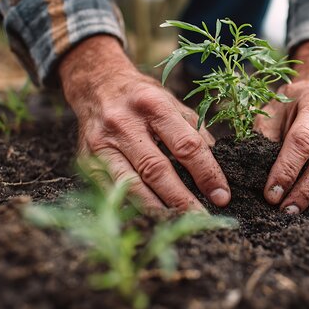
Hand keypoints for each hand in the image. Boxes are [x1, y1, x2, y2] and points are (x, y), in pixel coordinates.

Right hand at [59, 35, 230, 211]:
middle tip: (203, 218)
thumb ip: (193, 131)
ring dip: (157, 209)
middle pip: (157, 170)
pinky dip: (132, 206)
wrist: (96, 84)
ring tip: (179, 224)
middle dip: (182, 199)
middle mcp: (124, 123)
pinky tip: (151, 217)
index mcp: (154, 105)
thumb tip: (214, 166)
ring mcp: (102, 143)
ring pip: (131, 185)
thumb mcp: (172, 102)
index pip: (186, 146)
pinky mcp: (86, 160)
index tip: (221, 196)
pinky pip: (111, 191)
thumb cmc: (142, 97)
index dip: (207, 174)